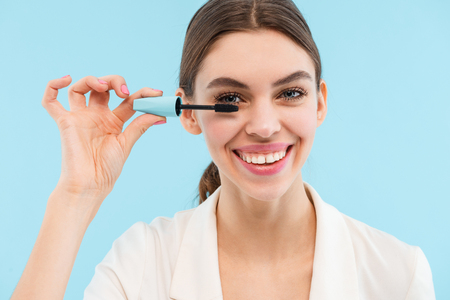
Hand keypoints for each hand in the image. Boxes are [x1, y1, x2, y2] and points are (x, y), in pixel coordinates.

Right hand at [42, 75, 164, 208]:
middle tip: (125, 92)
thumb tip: (160, 114)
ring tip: (103, 86)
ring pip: (80, 89)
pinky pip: (50, 102)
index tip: (156, 93)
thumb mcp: (126, 143)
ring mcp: (80, 118)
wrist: (90, 185)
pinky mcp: (65, 122)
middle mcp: (96, 116)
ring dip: (91, 80)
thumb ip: (139, 125)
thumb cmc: (107, 169)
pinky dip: (53, 86)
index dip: (142, 93)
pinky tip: (66, 79)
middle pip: (103, 88)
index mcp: (113, 121)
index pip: (127, 100)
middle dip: (115, 82)